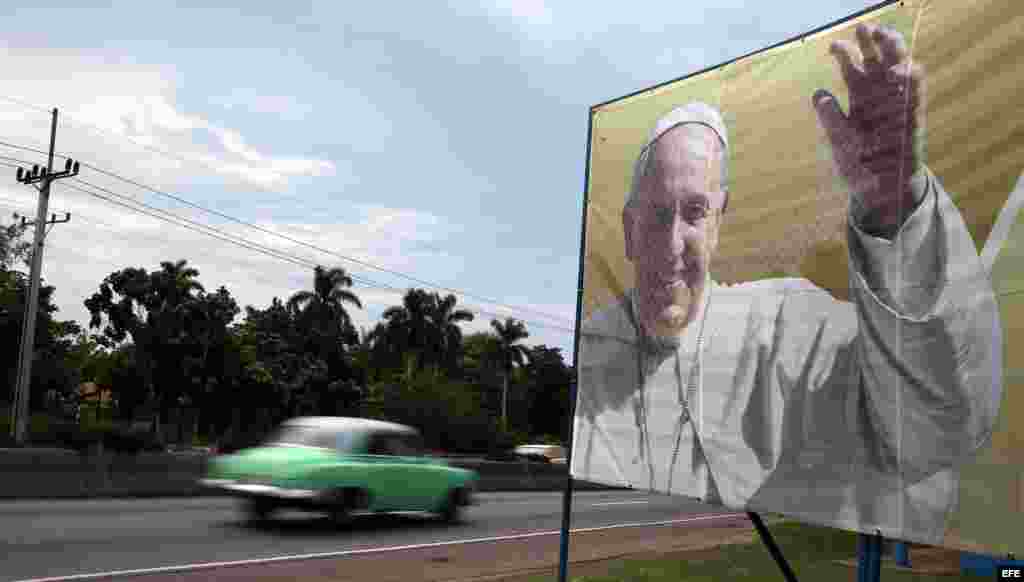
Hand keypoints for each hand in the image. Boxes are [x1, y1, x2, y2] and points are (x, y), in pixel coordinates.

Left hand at [813, 22, 925, 231]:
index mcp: (859, 99)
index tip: (833, 47)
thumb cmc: (859, 166)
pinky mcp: (914, 118)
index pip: (853, 68)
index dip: (845, 54)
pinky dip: (910, 79)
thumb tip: (818, 94)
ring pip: (901, 68)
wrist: (881, 193)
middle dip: (874, 42)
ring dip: (895, 51)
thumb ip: (831, 119)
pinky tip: (898, 71)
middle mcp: (880, 97)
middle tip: (865, 28)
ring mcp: (898, 105)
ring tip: (885, 37)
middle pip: (879, 61)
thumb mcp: (840, 142)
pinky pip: (916, 93)